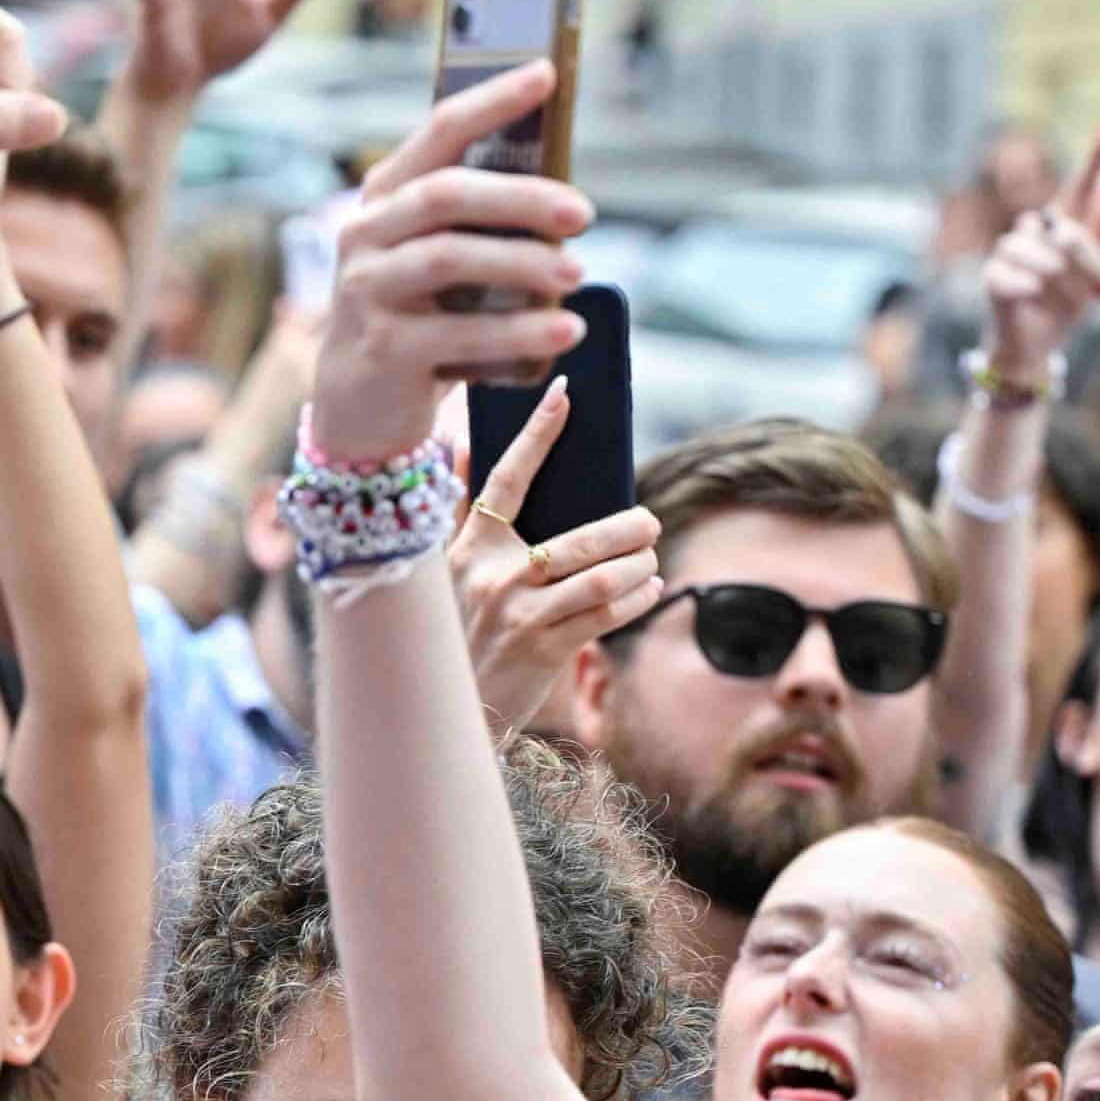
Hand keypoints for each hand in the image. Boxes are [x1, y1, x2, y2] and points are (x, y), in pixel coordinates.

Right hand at [306, 61, 591, 461]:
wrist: (359, 403)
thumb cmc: (419, 316)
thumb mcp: (443, 261)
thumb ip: (481, 226)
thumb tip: (564, 203)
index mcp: (386, 197)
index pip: (439, 132)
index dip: (491, 100)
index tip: (546, 74)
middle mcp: (366, 234)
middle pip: (445, 196)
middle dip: (520, 197)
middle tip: (583, 213)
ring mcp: (368, 291)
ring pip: (448, 259)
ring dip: (521, 263)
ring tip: (576, 274)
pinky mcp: (383, 349)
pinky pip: (457, 334)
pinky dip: (517, 334)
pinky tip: (563, 332)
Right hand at [449, 380, 661, 729]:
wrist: (453, 704)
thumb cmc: (457, 629)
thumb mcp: (448, 567)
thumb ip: (458, 505)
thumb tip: (461, 441)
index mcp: (470, 547)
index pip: (506, 480)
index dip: (536, 435)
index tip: (564, 396)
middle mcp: (494, 577)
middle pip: (579, 538)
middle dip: (628, 528)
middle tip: (649, 522)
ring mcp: (520, 615)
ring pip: (602, 579)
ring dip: (638, 565)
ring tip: (650, 557)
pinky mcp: (544, 650)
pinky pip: (606, 617)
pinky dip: (637, 599)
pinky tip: (648, 589)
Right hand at [980, 132, 1099, 381]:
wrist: (1039, 345)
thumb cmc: (1069, 306)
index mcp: (1066, 226)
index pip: (1079, 187)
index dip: (1092, 161)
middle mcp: (1036, 231)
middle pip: (1066, 225)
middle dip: (1088, 259)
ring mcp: (1011, 252)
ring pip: (1039, 252)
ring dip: (1060, 281)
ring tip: (1062, 301)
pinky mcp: (992, 276)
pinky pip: (1015, 275)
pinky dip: (1031, 290)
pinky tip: (1034, 299)